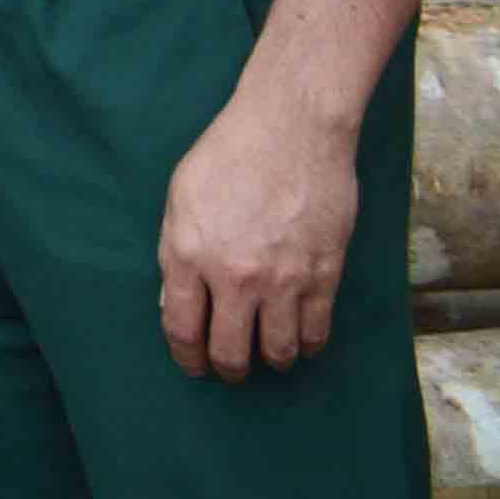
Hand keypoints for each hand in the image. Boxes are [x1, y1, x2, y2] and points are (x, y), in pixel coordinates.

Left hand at [160, 91, 358, 378]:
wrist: (291, 129)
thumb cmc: (227, 156)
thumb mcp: (180, 200)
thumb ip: (174, 255)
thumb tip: (175, 304)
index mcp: (189, 254)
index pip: (182, 329)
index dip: (186, 357)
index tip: (192, 365)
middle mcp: (235, 276)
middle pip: (231, 352)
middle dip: (226, 368)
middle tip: (228, 368)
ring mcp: (284, 279)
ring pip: (279, 352)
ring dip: (270, 360)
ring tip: (265, 354)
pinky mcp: (324, 275)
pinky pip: (317, 333)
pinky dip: (307, 346)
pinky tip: (299, 341)